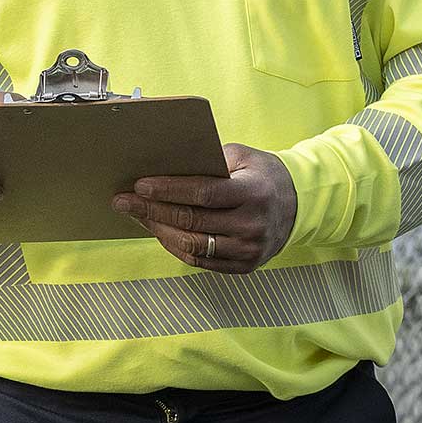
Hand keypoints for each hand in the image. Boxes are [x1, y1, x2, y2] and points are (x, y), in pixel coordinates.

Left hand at [112, 143, 297, 271]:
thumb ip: (208, 162)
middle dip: (152, 210)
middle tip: (124, 201)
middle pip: (192, 221)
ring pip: (192, 246)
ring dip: (159, 231)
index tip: (140, 185)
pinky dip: (175, 247)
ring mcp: (249, 249)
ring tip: (139, 216)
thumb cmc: (262, 175)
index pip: (203, 194)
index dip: (168, 190)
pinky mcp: (245, 266)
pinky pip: (201, 261)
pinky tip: (160, 232)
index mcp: (254, 193)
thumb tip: (164, 168)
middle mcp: (252, 225)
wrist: (297, 205)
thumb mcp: (242, 157)